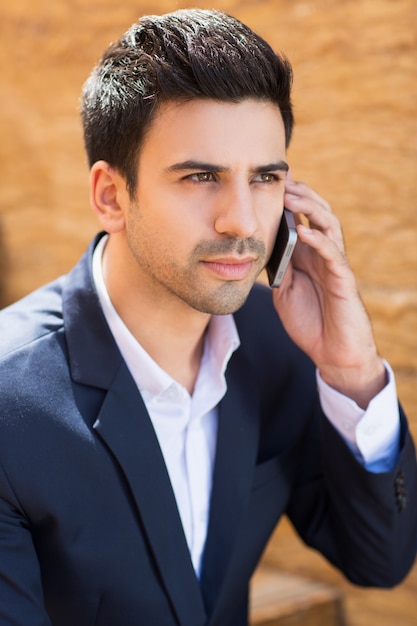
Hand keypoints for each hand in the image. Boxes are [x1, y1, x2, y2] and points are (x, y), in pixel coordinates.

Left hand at [272, 177, 385, 407]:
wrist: (332, 352)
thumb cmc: (310, 322)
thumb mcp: (284, 291)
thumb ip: (277, 268)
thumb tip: (260, 248)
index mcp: (308, 255)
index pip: (301, 219)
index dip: (289, 200)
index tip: (270, 182)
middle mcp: (323, 254)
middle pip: (317, 213)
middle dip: (300, 194)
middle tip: (282, 180)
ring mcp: (334, 264)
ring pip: (329, 226)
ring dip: (310, 209)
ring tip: (292, 197)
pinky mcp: (343, 280)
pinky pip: (333, 254)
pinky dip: (319, 241)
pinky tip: (305, 231)